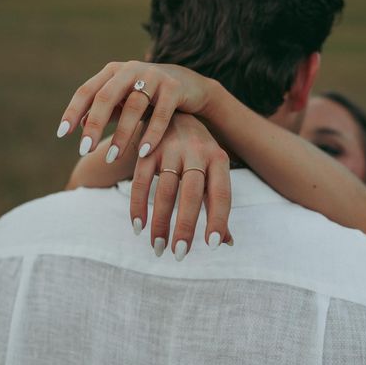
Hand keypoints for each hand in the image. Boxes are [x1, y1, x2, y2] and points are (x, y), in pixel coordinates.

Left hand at [56, 60, 215, 161]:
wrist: (190, 86)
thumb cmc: (149, 96)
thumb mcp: (125, 100)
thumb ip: (105, 110)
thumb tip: (81, 124)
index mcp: (114, 71)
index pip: (87, 91)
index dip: (73, 111)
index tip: (62, 134)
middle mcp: (131, 69)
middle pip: (106, 96)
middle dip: (94, 125)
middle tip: (84, 150)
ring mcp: (154, 76)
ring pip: (133, 106)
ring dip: (121, 134)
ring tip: (112, 157)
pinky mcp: (174, 88)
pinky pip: (161, 113)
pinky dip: (151, 133)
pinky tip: (142, 152)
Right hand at [129, 113, 232, 260]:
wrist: (172, 109)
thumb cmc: (197, 151)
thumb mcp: (212, 170)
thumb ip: (216, 204)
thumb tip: (226, 242)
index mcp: (218, 157)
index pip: (221, 194)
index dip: (218, 219)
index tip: (213, 246)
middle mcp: (196, 151)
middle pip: (191, 194)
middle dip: (185, 226)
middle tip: (179, 255)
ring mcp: (170, 148)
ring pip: (165, 190)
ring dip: (160, 222)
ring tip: (158, 247)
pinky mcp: (147, 148)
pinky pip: (141, 180)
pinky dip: (138, 205)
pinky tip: (138, 226)